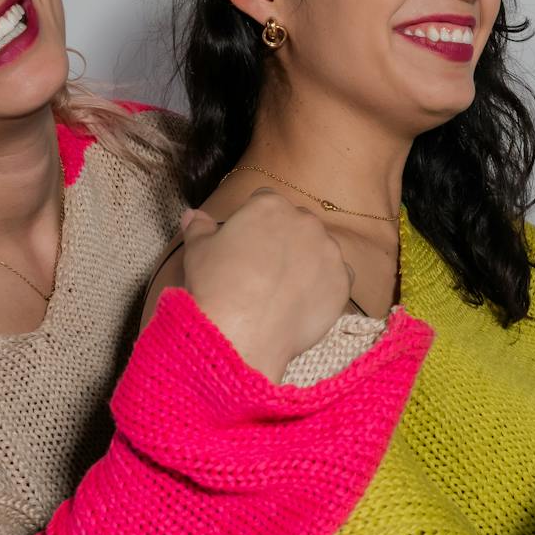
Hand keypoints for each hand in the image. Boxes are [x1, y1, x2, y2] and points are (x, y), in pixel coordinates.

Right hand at [168, 189, 354, 380]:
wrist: (243, 332)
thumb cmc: (217, 286)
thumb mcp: (197, 251)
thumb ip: (199, 227)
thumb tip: (192, 214)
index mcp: (269, 205)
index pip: (265, 201)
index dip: (254, 222)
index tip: (246, 244)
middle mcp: (304, 221)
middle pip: (296, 223)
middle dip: (284, 239)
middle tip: (264, 268)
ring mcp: (328, 250)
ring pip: (319, 249)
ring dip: (307, 261)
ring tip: (284, 289)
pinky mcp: (342, 281)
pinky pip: (338, 277)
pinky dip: (325, 285)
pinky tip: (305, 301)